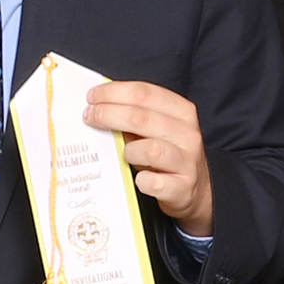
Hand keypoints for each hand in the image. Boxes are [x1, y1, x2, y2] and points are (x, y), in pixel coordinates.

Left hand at [83, 80, 213, 234]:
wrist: (194, 191)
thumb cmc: (167, 155)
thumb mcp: (157, 129)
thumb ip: (135, 115)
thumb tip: (99, 104)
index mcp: (182, 112)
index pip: (145, 93)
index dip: (114, 92)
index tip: (93, 96)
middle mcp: (188, 134)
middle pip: (142, 117)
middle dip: (109, 115)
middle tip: (89, 117)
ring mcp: (187, 162)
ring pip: (150, 150)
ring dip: (128, 151)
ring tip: (123, 155)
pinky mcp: (181, 188)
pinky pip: (153, 182)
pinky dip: (141, 180)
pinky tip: (138, 179)